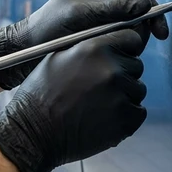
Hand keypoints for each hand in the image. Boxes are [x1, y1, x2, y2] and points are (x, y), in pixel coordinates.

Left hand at [0, 0, 168, 89]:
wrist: (28, 50)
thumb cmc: (48, 27)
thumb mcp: (81, 15)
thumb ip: (113, 9)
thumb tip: (145, 5)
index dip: (151, 8)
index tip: (159, 29)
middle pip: (138, 9)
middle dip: (141, 26)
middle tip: (136, 45)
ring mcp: (103, 16)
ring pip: (132, 26)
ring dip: (132, 38)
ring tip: (121, 50)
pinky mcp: (102, 33)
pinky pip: (122, 37)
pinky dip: (124, 45)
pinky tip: (115, 54)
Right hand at [0, 30, 147, 171]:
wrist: (34, 133)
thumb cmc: (41, 95)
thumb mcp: (58, 57)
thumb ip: (88, 45)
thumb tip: (111, 39)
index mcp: (94, 48)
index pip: (131, 38)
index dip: (125, 48)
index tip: (118, 57)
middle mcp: (111, 69)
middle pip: (136, 65)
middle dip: (123, 74)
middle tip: (99, 88)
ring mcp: (120, 96)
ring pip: (137, 90)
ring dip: (124, 96)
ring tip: (98, 105)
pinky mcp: (125, 121)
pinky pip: (137, 112)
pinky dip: (126, 117)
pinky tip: (103, 119)